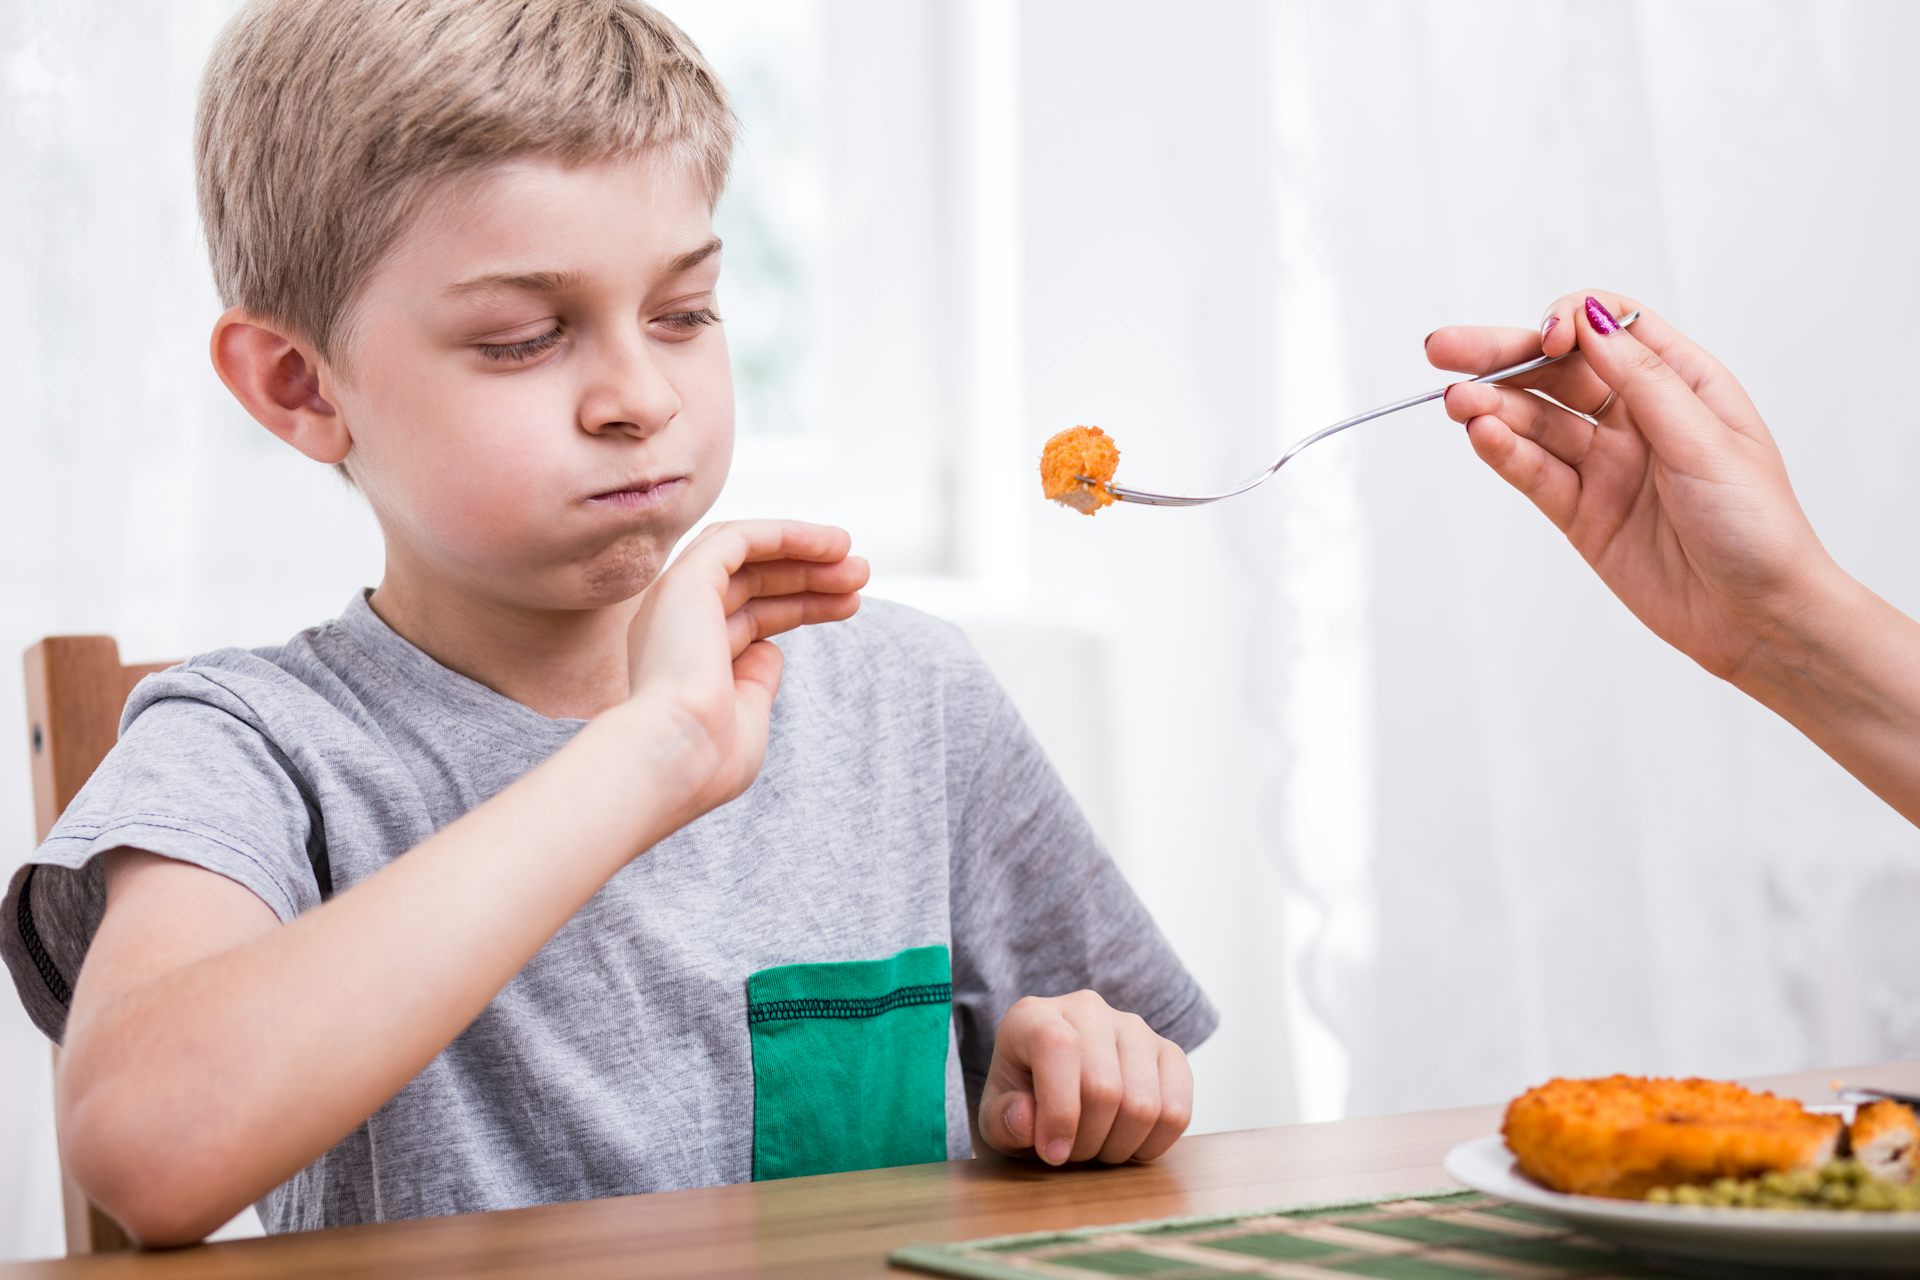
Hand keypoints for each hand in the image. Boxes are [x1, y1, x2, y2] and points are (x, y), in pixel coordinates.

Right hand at [626, 520, 867, 820]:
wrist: (676, 757)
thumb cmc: (710, 759)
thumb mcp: (747, 719)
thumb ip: (757, 681)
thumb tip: (772, 649)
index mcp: (686, 661)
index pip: (749, 616)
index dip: (802, 605)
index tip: (850, 604)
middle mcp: (675, 625)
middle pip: (752, 583)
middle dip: (809, 577)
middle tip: (861, 575)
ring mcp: (676, 600)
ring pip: (744, 555)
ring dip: (801, 551)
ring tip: (853, 555)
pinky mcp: (686, 579)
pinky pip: (738, 539)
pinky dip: (785, 534)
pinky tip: (831, 543)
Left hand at [976, 990, 1192, 1166]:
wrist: (1056, 1088)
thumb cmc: (1022, 1102)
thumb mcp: (995, 1117)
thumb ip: (1002, 1121)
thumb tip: (1027, 1120)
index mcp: (1035, 1016)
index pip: (1058, 1047)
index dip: (1059, 1109)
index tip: (1052, 1153)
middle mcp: (1088, 1009)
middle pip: (1103, 1087)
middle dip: (1086, 1141)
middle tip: (1071, 1154)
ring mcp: (1134, 1028)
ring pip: (1143, 1104)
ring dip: (1118, 1146)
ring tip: (1096, 1146)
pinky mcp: (1168, 1052)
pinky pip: (1177, 1112)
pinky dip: (1152, 1144)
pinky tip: (1128, 1142)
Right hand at [1427, 291, 1835, 682]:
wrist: (1758, 619)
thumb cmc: (1757, 527)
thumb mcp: (1708, 440)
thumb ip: (1643, 380)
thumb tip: (1591, 319)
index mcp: (1681, 384)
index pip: (1608, 329)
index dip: (1569, 322)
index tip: (1547, 338)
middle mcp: (1637, 418)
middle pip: (1556, 372)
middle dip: (1500, 356)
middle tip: (1444, 348)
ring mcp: (1605, 466)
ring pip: (1536, 422)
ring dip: (1493, 408)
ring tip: (1457, 403)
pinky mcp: (1581, 512)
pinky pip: (1535, 473)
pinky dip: (1504, 453)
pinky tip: (1481, 435)